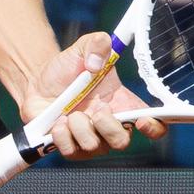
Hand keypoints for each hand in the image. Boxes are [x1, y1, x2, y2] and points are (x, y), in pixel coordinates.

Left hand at [20, 31, 165, 161]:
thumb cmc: (67, 68)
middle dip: (108, 126)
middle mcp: (111, 126)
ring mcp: (91, 140)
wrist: (39, 81)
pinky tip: (58, 121)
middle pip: (122, 141)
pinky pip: (71, 151)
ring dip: (79, 126)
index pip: (154, 125)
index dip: (155, 127)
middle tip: (95, 110)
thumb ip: (97, 43)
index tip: (143, 120)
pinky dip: (62, 135)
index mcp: (124, 105)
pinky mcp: (70, 148)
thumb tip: (97, 62)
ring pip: (94, 146)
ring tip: (69, 112)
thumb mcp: (82, 48)